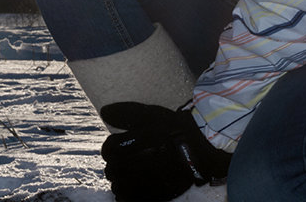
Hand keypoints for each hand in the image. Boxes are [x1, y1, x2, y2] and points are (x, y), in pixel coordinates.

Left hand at [99, 102, 230, 201]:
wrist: (201, 149)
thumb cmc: (173, 129)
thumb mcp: (151, 114)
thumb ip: (126, 113)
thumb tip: (104, 112)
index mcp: (144, 139)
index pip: (112, 148)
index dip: (108, 149)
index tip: (112, 150)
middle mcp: (149, 159)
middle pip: (114, 168)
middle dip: (112, 166)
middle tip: (115, 165)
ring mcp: (155, 178)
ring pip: (121, 186)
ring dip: (117, 182)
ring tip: (121, 177)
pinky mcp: (162, 192)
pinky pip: (134, 199)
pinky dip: (125, 196)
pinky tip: (127, 191)